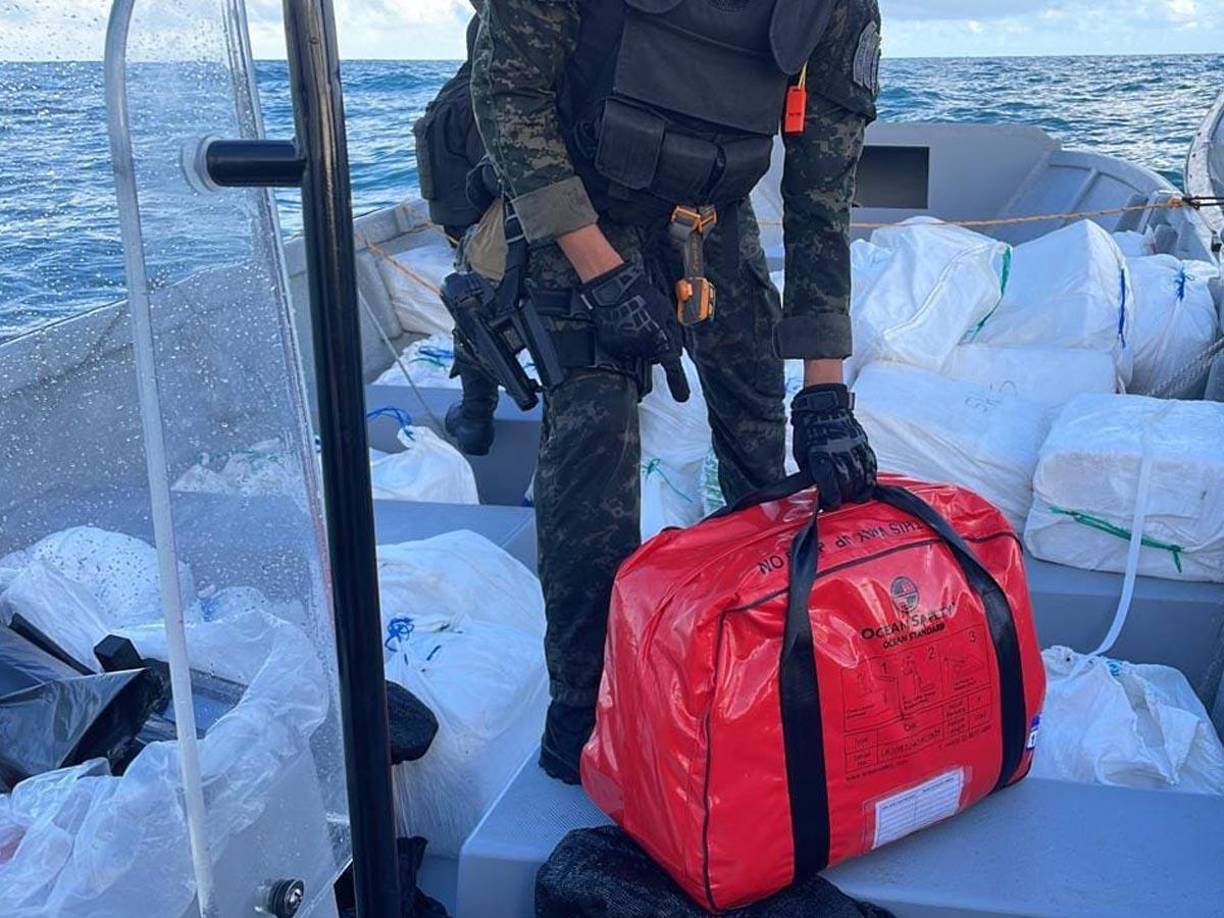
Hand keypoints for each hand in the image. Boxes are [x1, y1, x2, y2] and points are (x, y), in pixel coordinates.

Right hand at [579, 260, 689, 402]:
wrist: (613, 286)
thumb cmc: (642, 295)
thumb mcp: (665, 310)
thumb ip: (672, 333)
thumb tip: (675, 352)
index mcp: (658, 335)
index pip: (671, 364)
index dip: (678, 383)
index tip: (682, 398)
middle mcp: (642, 345)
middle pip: (654, 357)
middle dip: (655, 346)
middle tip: (648, 325)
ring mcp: (625, 346)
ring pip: (638, 354)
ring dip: (639, 343)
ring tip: (634, 322)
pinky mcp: (611, 345)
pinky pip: (622, 351)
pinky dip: (624, 341)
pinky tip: (623, 325)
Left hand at [791, 383, 876, 510]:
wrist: (822, 405)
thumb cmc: (808, 430)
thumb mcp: (802, 454)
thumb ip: (810, 471)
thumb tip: (817, 487)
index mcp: (820, 456)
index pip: (829, 484)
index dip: (831, 499)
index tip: (830, 504)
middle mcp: (838, 453)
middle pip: (846, 483)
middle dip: (844, 497)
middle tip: (840, 501)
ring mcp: (853, 448)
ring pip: (860, 476)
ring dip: (857, 491)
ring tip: (854, 498)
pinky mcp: (863, 443)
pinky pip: (871, 465)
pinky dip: (870, 479)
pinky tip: (867, 488)